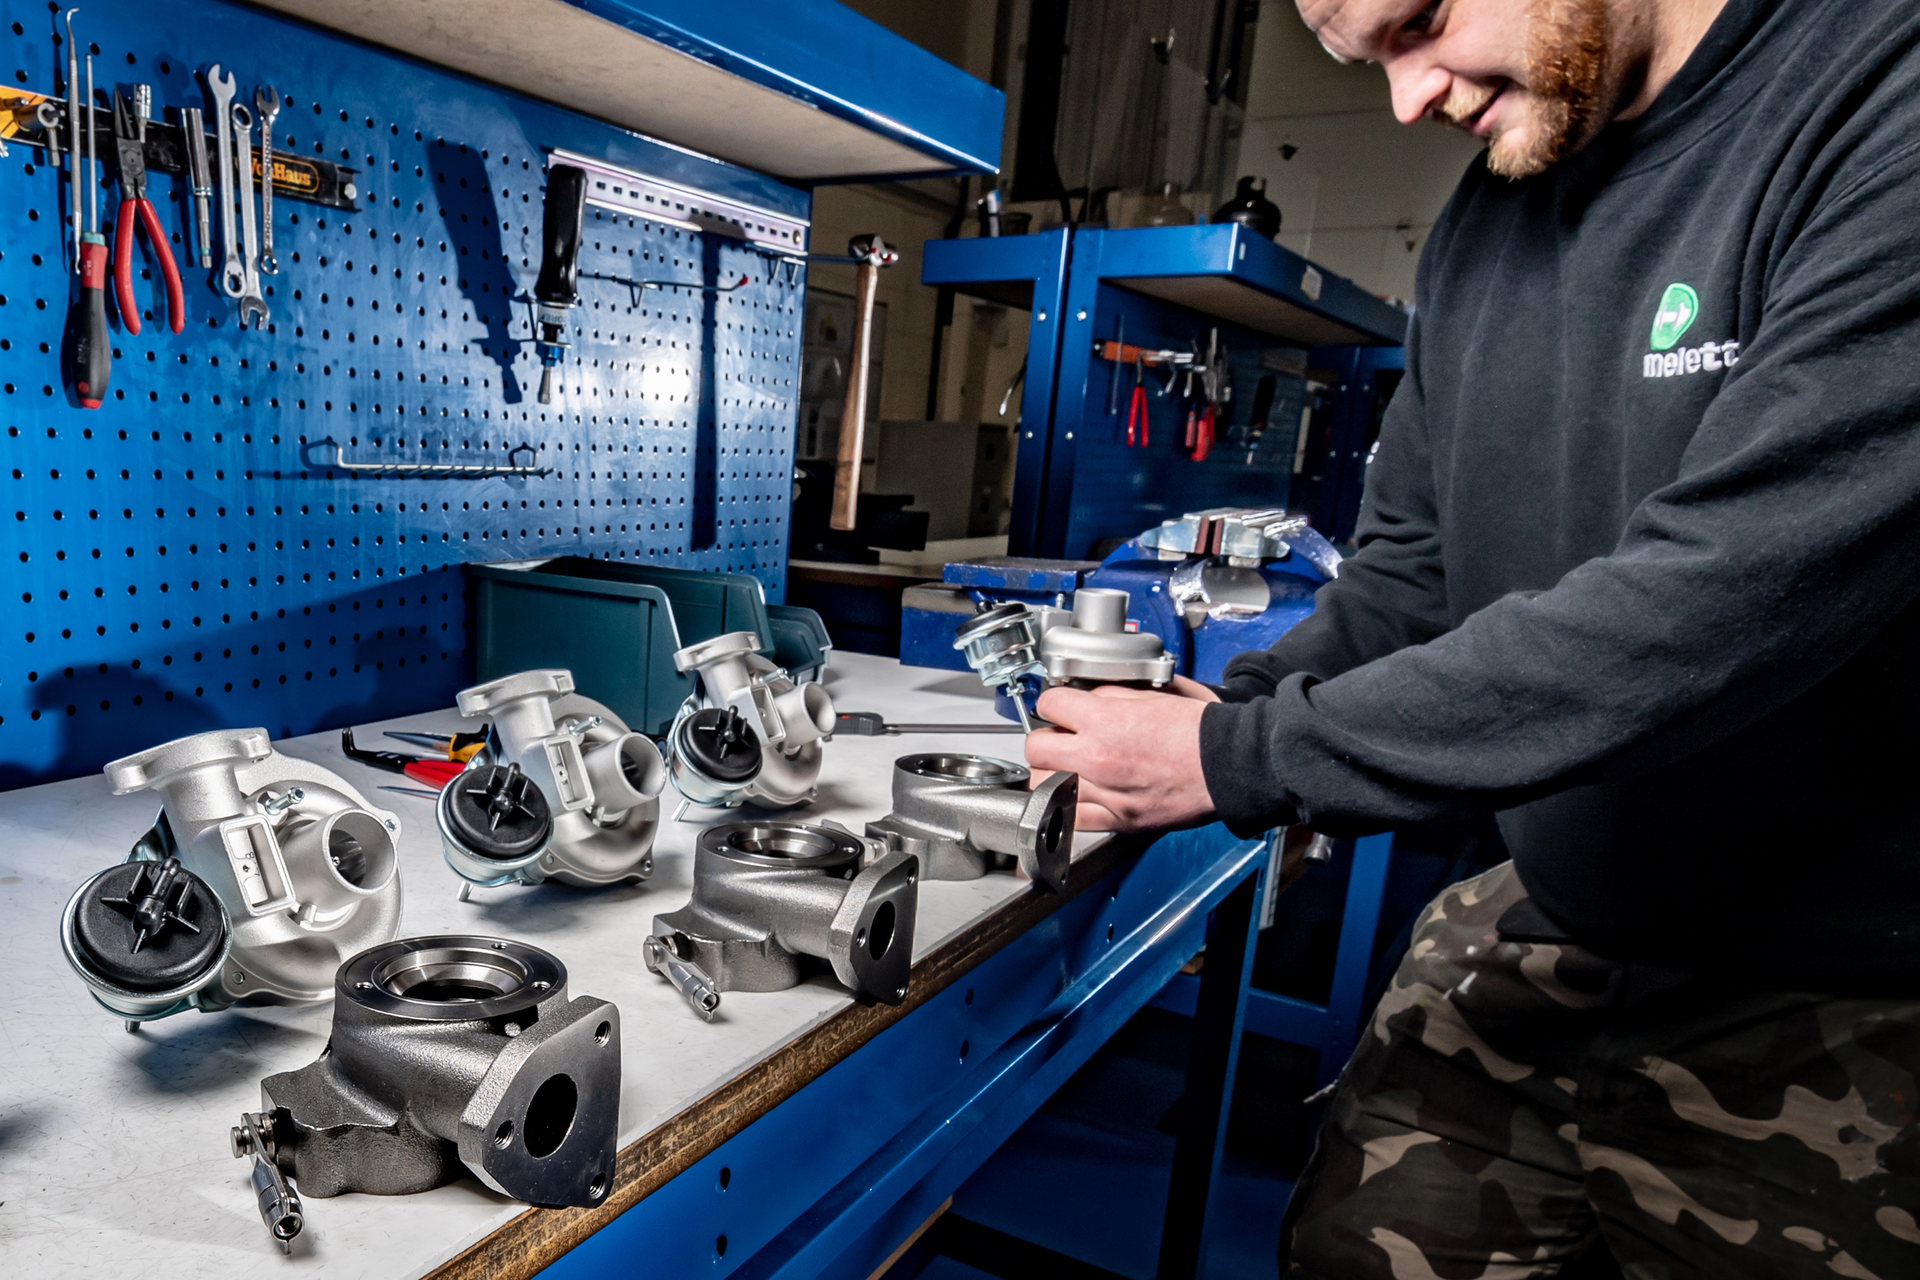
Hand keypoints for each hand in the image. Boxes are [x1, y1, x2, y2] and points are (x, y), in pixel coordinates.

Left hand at [1024, 680, 1219, 832]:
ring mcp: (1105, 793)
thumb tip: (1087, 697)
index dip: (1053, 702)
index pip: (1048, 704)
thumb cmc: (1201, 731)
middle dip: (1044, 739)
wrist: (1229, 765)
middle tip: (1058, 738)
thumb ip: (1110, 696)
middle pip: (1035, 748)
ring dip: (1050, 774)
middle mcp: (1098, 757)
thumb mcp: (1152, 695)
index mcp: (1105, 720)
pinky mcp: (1118, 820)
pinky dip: (1068, 807)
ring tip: (1066, 768)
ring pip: (1044, 786)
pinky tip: (1077, 796)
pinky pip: (1072, 818)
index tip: (1059, 708)